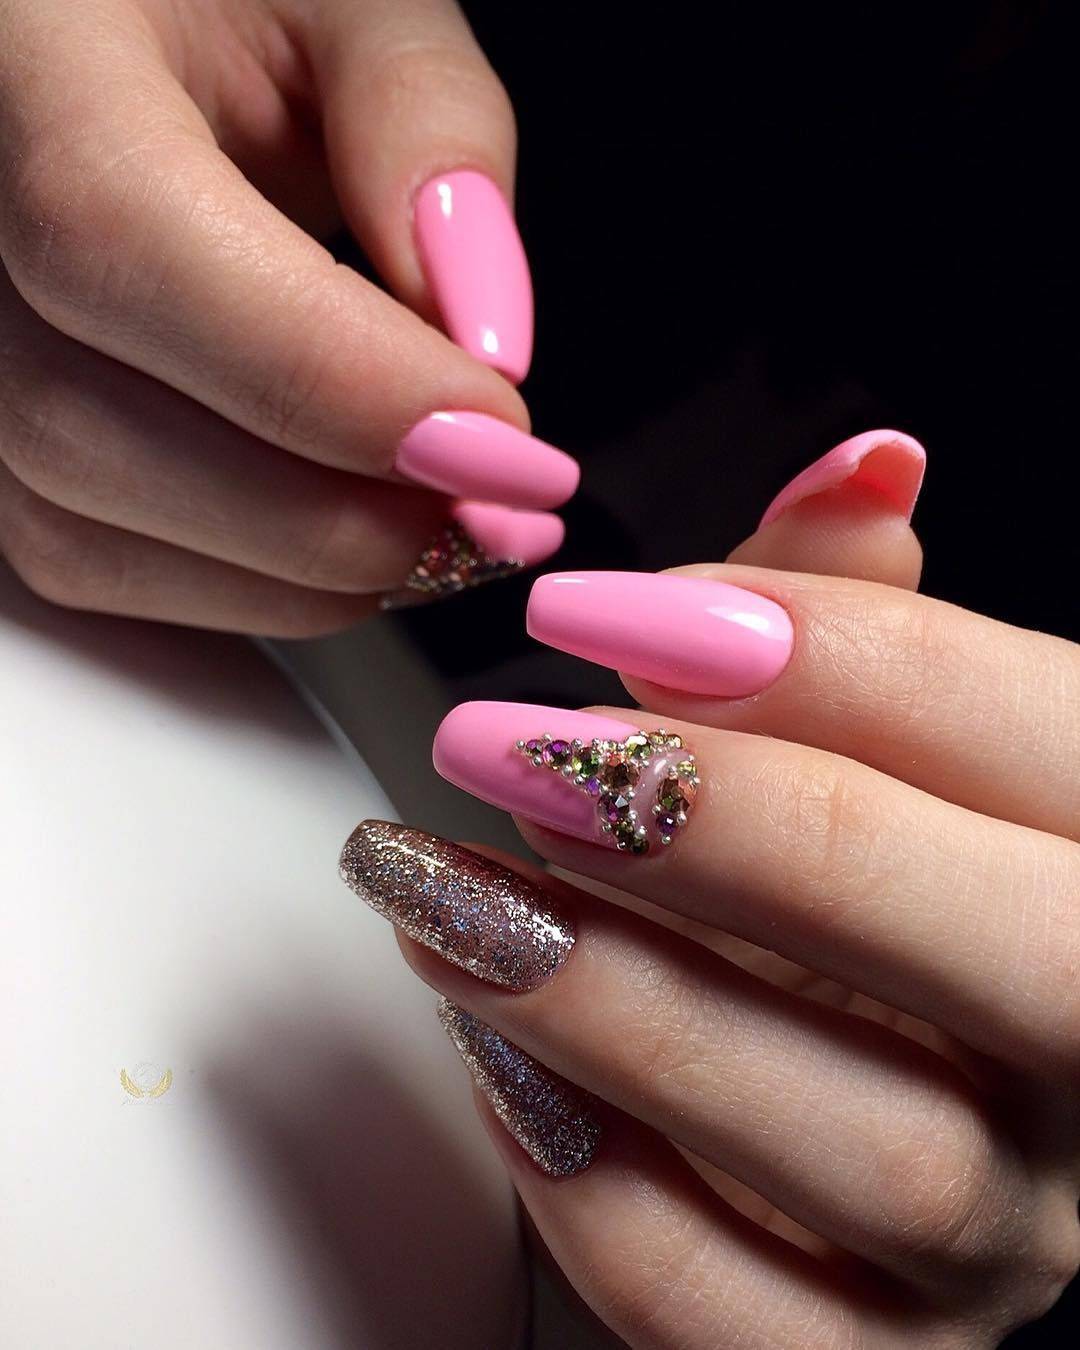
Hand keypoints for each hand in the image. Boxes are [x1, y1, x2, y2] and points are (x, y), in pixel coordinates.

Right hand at [0, 0, 575, 631]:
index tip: (500, 439)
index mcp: (23, 59)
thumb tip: (481, 328)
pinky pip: (106, 570)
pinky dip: (258, 588)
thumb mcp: (350, 6)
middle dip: (337, 510)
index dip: (329, 375)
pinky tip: (356, 534)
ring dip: (309, 569)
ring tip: (450, 523)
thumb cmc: (231, 12)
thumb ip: (422, 120)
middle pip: (95, 428)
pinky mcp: (1, 454)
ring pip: (95, 534)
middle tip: (503, 509)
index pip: (123, 236)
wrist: (134, 58)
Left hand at [344, 431, 1079, 1345]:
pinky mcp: (877, 1345)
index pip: (1024, 732)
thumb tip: (864, 465)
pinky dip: (589, 1186)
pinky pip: (737, 1310)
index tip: (588, 608)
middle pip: (977, 942)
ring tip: (445, 891)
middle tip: (507, 746)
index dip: (804, 649)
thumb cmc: (872, 875)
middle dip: (722, 827)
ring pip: (859, 1145)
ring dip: (615, 1001)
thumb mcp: (887, 734)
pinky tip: (497, 1056)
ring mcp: (1012, 1231)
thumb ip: (863, 611)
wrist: (878, 1072)